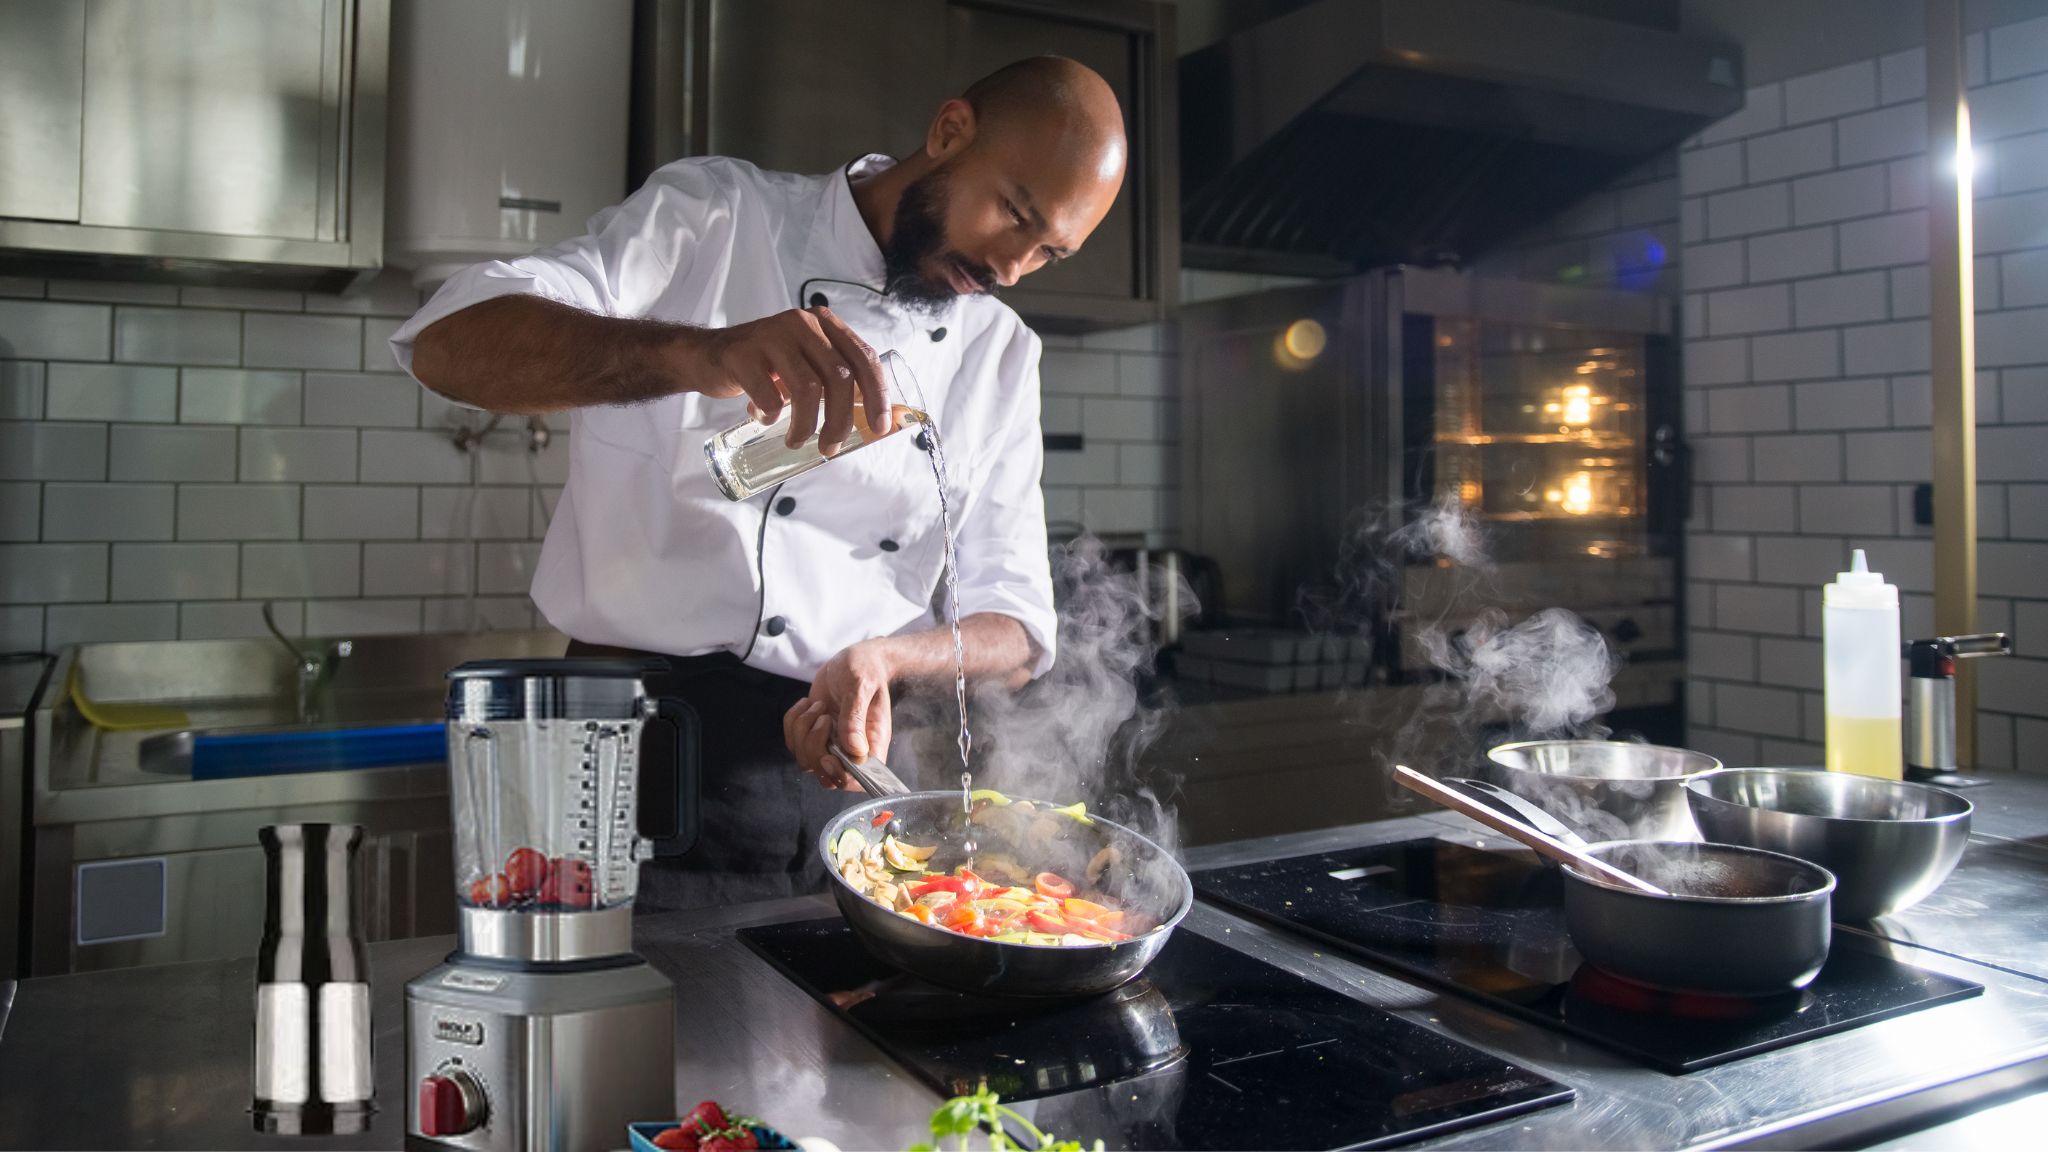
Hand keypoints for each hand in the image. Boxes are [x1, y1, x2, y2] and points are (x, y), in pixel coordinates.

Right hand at [682, 306, 889, 454]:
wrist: (706, 356)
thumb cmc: (765, 367)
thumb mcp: (804, 364)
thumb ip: (832, 381)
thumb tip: (870, 423)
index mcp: (824, 325)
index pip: (863, 357)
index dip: (877, 394)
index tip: (879, 427)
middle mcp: (802, 324)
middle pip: (838, 377)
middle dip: (840, 420)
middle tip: (830, 447)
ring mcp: (771, 336)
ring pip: (807, 388)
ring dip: (806, 425)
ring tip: (796, 441)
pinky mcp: (743, 354)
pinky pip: (768, 396)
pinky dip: (770, 416)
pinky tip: (763, 417)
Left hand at [783, 640, 894, 789]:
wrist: (854, 659)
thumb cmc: (865, 670)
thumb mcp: (861, 686)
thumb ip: (856, 717)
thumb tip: (854, 749)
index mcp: (871, 745)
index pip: (858, 780)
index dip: (839, 776)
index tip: (828, 755)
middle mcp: (851, 751)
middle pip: (825, 775)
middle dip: (814, 747)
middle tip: (823, 717)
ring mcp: (830, 744)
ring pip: (805, 759)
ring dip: (802, 730)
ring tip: (818, 706)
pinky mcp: (813, 734)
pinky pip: (792, 741)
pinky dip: (793, 721)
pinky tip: (808, 703)